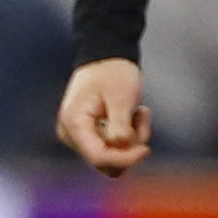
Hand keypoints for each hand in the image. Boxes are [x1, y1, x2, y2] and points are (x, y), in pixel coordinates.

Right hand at [55, 58, 150, 175]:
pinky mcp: (90, 136)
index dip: (124, 159)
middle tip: (141, 118)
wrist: (106, 56)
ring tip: (139, 113)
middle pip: (105, 161)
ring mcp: (79, 137)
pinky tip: (134, 115)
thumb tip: (121, 147)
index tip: (146, 149)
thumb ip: (121, 125)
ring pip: (111, 157)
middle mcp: (71, 135)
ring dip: (131, 140)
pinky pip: (113, 148)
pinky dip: (128, 136)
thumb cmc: (112, 72)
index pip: (98, 157)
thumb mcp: (121, 97)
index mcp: (74, 124)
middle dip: (129, 147)